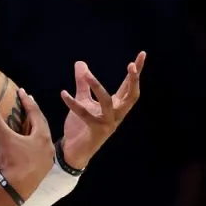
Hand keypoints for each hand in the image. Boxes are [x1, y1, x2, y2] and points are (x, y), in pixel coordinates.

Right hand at [0, 90, 54, 199]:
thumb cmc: (13, 161)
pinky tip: (28, 146)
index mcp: (42, 136)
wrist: (18, 188)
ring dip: (36, 130)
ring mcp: (47, 159)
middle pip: (42, 125)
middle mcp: (48, 146)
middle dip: (34, 113)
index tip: (22, 92)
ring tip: (29, 124)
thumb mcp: (4, 138)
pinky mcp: (43, 170)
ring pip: (43, 139)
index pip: (36, 113)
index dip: (28, 102)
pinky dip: (34, 145)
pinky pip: (40, 152)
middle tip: (28, 103)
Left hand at [59, 52, 145, 169]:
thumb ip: (83, 83)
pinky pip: (85, 114)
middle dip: (133, 80)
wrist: (75, 150)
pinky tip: (63, 93)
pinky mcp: (95, 130)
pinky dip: (73, 103)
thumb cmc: (82, 126)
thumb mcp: (84, 100)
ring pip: (107, 102)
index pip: (129, 85)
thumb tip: (80, 63)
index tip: (142, 54)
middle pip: (130, 95)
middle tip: (131, 65)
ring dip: (98, 87)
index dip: (136, 71)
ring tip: (87, 75)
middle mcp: (116, 114)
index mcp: (117, 106)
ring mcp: (108, 123)